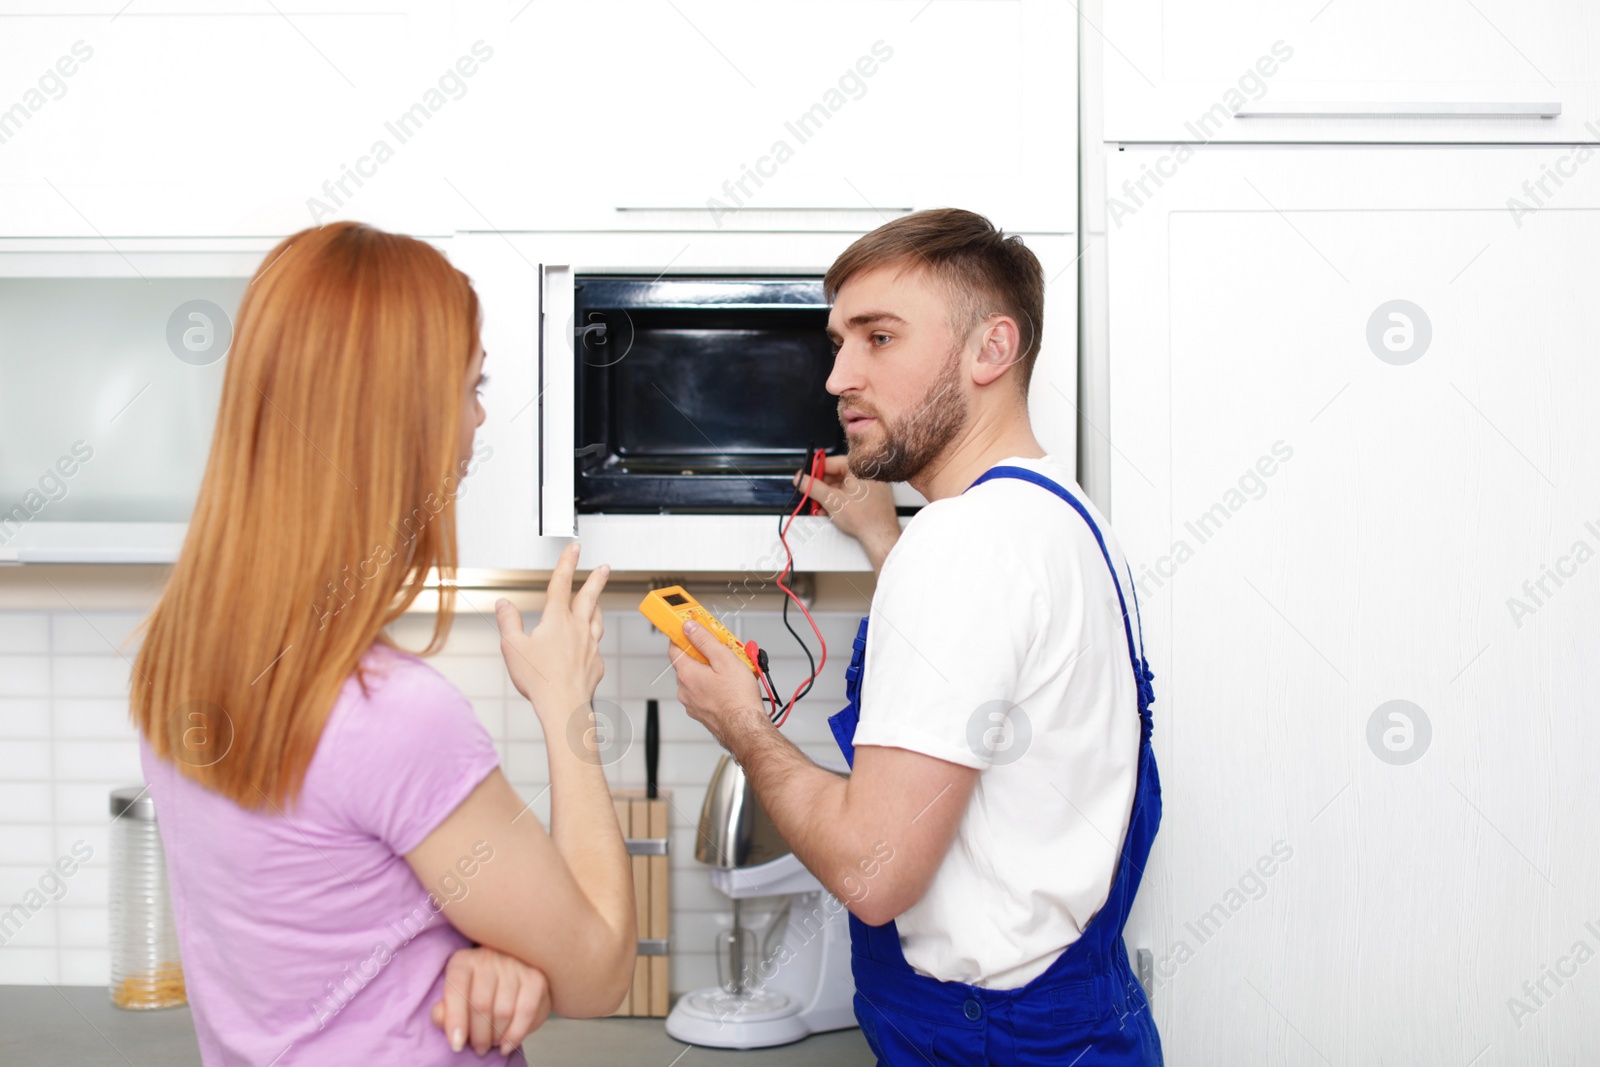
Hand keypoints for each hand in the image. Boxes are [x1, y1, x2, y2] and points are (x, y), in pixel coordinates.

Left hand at [431, 946, 551, 1056]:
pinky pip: (526, 1011)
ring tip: (493, 1044)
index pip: (456, 988)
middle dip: (479, 1035)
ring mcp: (514, 964)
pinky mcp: (536, 977)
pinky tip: (508, 1044)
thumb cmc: (476, 992)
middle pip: (481, 1004)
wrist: (509, 976)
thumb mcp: (456, 999)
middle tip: (479, 1048)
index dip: (455, 1020)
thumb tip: (440, 1018)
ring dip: (497, 1036)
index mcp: (463, 961)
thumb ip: (444, 1011)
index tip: (457, 1045)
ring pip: (504, 1010)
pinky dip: (516, 1034)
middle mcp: (489, 957)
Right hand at [496, 542, 608, 721]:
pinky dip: (591, 640)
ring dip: (597, 607)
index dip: (567, 563)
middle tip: (604, 567)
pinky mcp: (596, 663)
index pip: (561, 583)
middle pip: (590, 596)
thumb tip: (504, 605)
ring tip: (598, 602)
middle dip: (596, 579)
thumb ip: (509, 622)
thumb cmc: (539, 679)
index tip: (574, 549)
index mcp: (557, 620)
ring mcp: (591, 645)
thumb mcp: (513, 647)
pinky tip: (587, 645)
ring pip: (597, 619)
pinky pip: (596, 645)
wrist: (564, 706)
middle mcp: (578, 628)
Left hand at [668, 621, 766, 751]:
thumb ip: (704, 640)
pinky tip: (731, 684)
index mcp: (687, 673)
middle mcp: (685, 689)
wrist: (746, 728)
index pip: (674, 647)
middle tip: (723, 648)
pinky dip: (714, 685)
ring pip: (698, 678)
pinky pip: (704, 692)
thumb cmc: (738, 698)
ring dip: (711, 670)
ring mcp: (692, 702)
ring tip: (734, 668)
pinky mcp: (702, 712)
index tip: (690, 627)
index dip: (682, 635)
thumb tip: (690, 628)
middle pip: (689, 662)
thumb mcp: (724, 659)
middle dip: (705, 653)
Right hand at [793, 454, 899, 563]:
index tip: (805, 477)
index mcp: (858, 467)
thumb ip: (812, 487)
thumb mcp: (831, 501)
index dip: (814, 471)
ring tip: (820, 506)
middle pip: (836, 474)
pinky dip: (840, 499)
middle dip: (821, 487)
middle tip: (810, 494)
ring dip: (829, 496)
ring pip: (843, 485)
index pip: (830, 462)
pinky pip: (852, 492)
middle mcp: (866, 472)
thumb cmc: (866, 519)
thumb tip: (802, 480)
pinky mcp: (872, 494)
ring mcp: (871, 483)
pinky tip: (831, 510)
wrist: (880, 535)